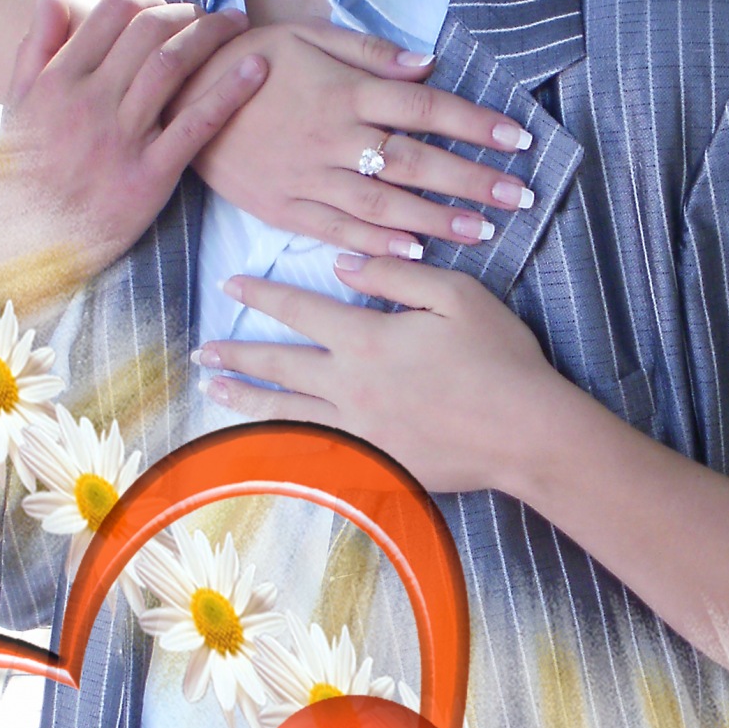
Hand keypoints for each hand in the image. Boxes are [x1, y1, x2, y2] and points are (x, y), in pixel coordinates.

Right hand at [0, 0, 267, 319]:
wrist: (32, 243)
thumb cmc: (28, 173)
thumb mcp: (16, 106)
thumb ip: (33, 49)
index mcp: (58, 80)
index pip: (112, 14)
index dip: (149, 1)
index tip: (170, 9)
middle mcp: (89, 101)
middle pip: (148, 32)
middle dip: (188, 13)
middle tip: (212, 14)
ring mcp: (121, 138)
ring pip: (172, 66)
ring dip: (211, 36)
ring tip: (237, 26)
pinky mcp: (151, 174)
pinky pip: (195, 124)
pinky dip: (229, 92)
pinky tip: (256, 69)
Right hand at [167, 22, 537, 258]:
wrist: (179, 96)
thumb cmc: (254, 58)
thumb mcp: (308, 35)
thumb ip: (369, 50)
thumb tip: (428, 64)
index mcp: (344, 91)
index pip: (423, 108)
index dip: (474, 123)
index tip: (517, 139)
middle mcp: (332, 136)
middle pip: (413, 160)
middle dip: (470, 179)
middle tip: (519, 195)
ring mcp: (307, 176)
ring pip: (381, 202)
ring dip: (435, 218)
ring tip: (483, 230)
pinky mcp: (284, 207)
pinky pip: (337, 229)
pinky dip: (377, 242)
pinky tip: (415, 251)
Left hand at [193, 256, 557, 492]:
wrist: (526, 431)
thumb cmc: (500, 356)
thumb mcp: (456, 294)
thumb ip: (395, 274)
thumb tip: (345, 265)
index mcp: (367, 338)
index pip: (299, 310)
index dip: (261, 295)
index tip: (230, 285)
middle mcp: (350, 385)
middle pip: (279, 365)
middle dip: (237, 353)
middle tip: (203, 350)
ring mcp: (359, 430)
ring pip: (286, 413)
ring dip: (246, 399)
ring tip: (214, 392)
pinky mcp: (374, 463)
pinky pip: (314, 453)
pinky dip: (282, 446)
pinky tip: (266, 442)